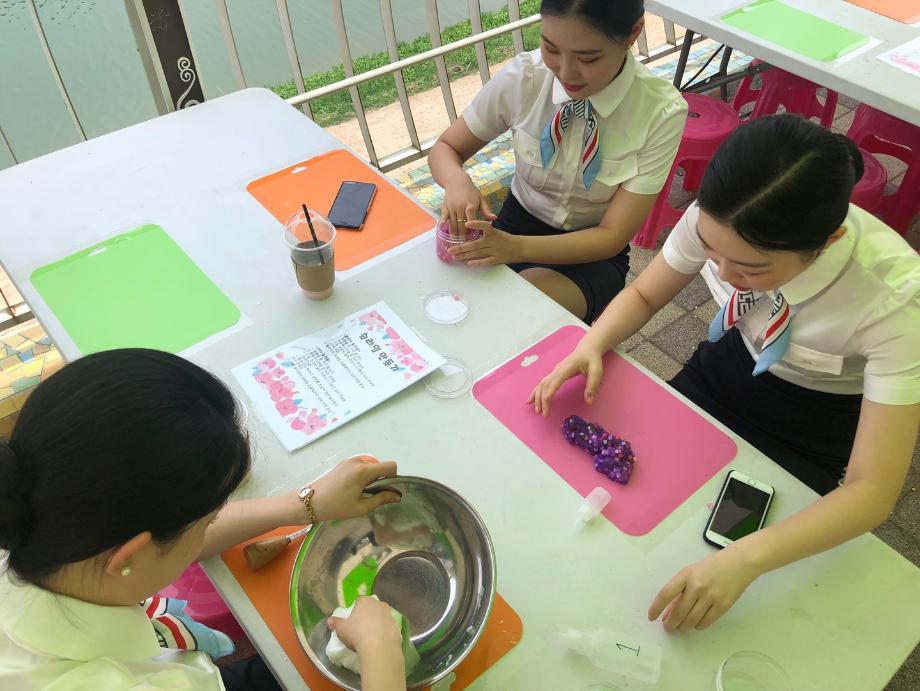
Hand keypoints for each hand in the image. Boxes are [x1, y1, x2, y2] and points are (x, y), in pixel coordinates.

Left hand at [308, 455, 399, 522]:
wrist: (310, 502)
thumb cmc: (336, 506)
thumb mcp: (361, 507)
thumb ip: (381, 499)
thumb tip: (397, 496)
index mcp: (364, 471)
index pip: (390, 465)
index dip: (393, 477)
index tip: (384, 490)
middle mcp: (358, 461)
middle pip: (380, 466)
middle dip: (380, 479)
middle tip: (369, 494)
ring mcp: (349, 460)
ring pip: (370, 466)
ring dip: (370, 477)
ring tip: (358, 492)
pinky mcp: (342, 463)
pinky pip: (360, 466)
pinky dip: (361, 474)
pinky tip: (350, 488)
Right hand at [327, 596, 402, 656]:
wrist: (379, 648)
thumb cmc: (357, 635)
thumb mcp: (341, 630)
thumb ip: (335, 623)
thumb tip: (329, 620)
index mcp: (365, 602)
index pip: (359, 601)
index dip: (355, 609)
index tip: (353, 620)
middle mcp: (379, 604)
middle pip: (372, 607)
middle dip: (368, 614)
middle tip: (362, 628)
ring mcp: (390, 615)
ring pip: (383, 616)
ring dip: (378, 623)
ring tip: (372, 636)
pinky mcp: (398, 627)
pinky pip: (390, 628)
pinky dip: (386, 633)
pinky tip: (381, 642)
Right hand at [440, 177, 495, 236]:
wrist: (457, 181)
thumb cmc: (471, 191)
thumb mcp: (481, 199)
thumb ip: (486, 210)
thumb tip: (494, 218)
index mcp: (470, 205)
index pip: (471, 219)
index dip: (471, 229)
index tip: (473, 239)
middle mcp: (460, 207)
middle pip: (461, 224)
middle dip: (462, 235)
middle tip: (464, 246)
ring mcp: (452, 207)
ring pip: (452, 223)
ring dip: (454, 233)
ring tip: (455, 242)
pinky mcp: (445, 207)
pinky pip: (444, 217)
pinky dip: (443, 223)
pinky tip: (443, 230)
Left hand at [448, 221, 521, 265]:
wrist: (521, 248)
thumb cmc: (506, 239)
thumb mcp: (496, 232)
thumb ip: (484, 232)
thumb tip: (469, 229)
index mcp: (493, 232)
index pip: (484, 226)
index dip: (476, 224)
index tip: (466, 223)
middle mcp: (493, 241)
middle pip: (475, 244)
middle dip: (461, 247)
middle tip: (450, 249)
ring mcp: (494, 251)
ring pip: (478, 253)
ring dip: (465, 255)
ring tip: (455, 257)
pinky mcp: (497, 259)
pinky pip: (486, 261)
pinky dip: (477, 262)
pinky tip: (468, 263)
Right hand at [526, 346, 603, 415]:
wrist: (587, 349)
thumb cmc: (592, 360)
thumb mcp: (597, 371)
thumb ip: (593, 386)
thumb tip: (589, 401)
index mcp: (567, 368)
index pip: (555, 382)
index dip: (549, 392)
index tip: (546, 403)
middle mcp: (557, 370)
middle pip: (545, 385)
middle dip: (541, 399)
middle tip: (542, 413)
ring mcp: (554, 371)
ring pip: (541, 384)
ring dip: (537, 396)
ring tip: (536, 410)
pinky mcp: (554, 374)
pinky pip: (542, 383)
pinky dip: (536, 392)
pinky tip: (531, 400)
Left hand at [647, 545, 761, 630]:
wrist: (739, 562)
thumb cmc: (712, 565)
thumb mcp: (692, 572)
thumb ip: (681, 589)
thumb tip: (669, 610)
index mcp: (686, 575)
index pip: (666, 594)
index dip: (656, 607)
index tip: (651, 617)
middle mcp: (697, 586)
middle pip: (678, 611)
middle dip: (670, 622)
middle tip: (668, 626)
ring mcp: (711, 597)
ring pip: (691, 620)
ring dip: (683, 627)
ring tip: (680, 627)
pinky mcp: (723, 606)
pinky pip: (706, 622)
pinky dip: (698, 626)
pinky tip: (695, 624)